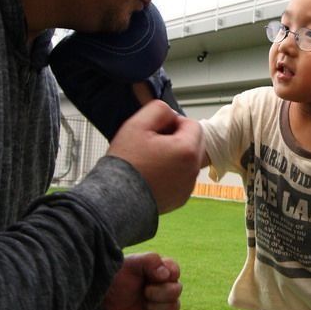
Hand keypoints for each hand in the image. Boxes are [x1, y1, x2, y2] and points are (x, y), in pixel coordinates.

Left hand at [103, 253, 182, 309]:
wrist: (103, 304)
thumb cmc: (117, 280)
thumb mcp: (131, 263)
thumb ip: (151, 261)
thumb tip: (166, 275)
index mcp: (160, 272)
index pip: (175, 271)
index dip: (169, 274)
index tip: (152, 276)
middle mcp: (164, 289)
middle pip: (177, 290)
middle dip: (160, 292)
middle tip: (144, 292)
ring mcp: (162, 307)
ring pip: (175, 307)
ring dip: (157, 307)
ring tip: (143, 305)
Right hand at [107, 99, 203, 213]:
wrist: (116, 199)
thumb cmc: (126, 163)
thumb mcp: (137, 124)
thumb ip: (159, 110)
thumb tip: (171, 113)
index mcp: (187, 150)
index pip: (192, 124)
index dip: (174, 122)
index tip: (157, 129)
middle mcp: (193, 170)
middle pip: (194, 143)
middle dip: (177, 138)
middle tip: (153, 142)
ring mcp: (187, 186)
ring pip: (188, 161)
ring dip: (175, 155)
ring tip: (150, 159)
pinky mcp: (180, 198)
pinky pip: (182, 178)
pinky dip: (172, 173)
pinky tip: (152, 174)